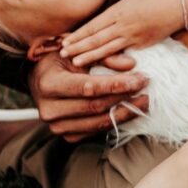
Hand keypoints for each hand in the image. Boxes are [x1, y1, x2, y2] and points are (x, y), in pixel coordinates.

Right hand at [28, 51, 148, 142]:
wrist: (42, 79)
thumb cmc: (62, 60)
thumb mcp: (80, 52)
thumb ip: (105, 57)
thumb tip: (131, 64)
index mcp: (49, 84)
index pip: (87, 88)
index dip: (116, 85)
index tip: (139, 79)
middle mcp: (49, 109)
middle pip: (95, 106)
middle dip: (124, 97)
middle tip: (146, 86)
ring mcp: (57, 126)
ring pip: (98, 122)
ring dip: (125, 112)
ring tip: (144, 100)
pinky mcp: (67, 135)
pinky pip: (96, 131)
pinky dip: (116, 120)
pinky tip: (130, 110)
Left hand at [59, 0, 181, 65]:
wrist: (179, 8)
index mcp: (119, 11)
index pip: (93, 25)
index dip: (78, 34)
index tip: (64, 40)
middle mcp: (123, 25)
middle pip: (96, 39)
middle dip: (78, 47)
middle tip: (61, 53)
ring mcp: (132, 36)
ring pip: (106, 48)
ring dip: (89, 56)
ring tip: (75, 61)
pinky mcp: (141, 44)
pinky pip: (122, 53)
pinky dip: (109, 58)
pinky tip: (99, 63)